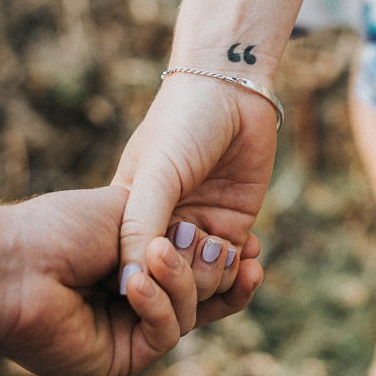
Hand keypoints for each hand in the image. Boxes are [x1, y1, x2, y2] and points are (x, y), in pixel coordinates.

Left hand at [0, 186, 261, 375]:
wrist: (19, 260)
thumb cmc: (64, 226)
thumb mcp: (135, 209)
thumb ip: (178, 227)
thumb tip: (224, 245)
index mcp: (141, 263)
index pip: (200, 269)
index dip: (230, 259)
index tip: (255, 245)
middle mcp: (138, 299)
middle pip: (204, 298)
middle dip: (224, 275)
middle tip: (241, 253)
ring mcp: (129, 331)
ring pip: (188, 317)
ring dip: (184, 283)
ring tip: (161, 252)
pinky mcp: (120, 360)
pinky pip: (164, 337)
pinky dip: (159, 307)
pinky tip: (136, 283)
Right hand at [113, 73, 277, 302]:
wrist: (233, 91)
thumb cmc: (182, 124)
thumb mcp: (156, 175)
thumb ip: (140, 225)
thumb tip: (127, 284)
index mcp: (128, 220)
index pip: (131, 273)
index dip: (144, 283)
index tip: (155, 273)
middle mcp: (162, 230)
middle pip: (169, 284)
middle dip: (183, 278)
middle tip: (195, 242)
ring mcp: (198, 229)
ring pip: (203, 281)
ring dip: (216, 275)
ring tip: (222, 246)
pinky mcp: (232, 224)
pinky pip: (233, 265)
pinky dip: (241, 267)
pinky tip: (248, 247)